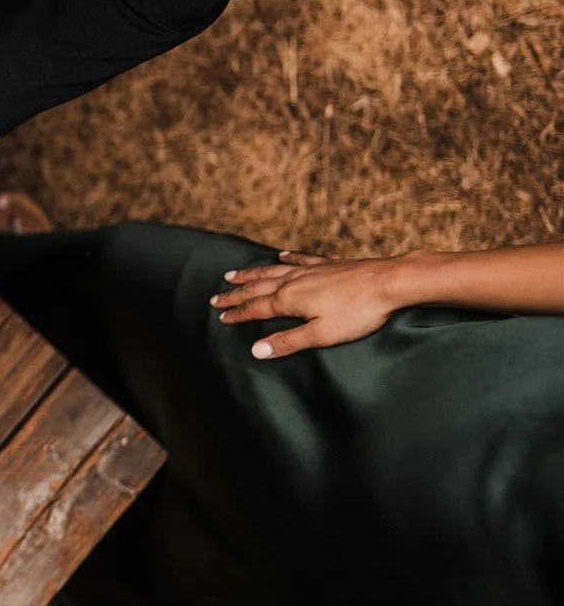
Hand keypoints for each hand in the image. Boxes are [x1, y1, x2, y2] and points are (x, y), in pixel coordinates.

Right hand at [211, 251, 413, 357]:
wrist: (389, 282)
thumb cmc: (358, 312)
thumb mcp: (322, 334)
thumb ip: (288, 342)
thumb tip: (256, 350)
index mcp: (289, 300)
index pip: (256, 308)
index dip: (237, 314)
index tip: (220, 317)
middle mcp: (294, 282)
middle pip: (257, 288)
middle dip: (236, 294)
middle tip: (216, 297)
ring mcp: (310, 271)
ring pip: (273, 271)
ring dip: (252, 275)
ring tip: (234, 274)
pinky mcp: (328, 265)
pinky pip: (300, 259)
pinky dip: (287, 257)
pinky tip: (280, 255)